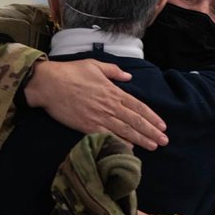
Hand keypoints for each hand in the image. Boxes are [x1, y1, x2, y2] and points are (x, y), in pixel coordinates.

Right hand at [23, 59, 167, 150]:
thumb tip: (128, 76)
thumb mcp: (95, 65)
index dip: (152, 116)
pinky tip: (130, 149)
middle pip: (135, 120)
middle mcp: (109, 105)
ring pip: (125, 130)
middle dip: (151, 131)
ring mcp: (99, 117)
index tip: (162, 125)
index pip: (138, 106)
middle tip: (164, 141)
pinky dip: (120, 142)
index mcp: (113, 91)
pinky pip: (107, 136)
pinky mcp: (87, 126)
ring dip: (141, 139)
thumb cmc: (70, 72)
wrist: (49, 84)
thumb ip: (113, 71)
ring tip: (154, 146)